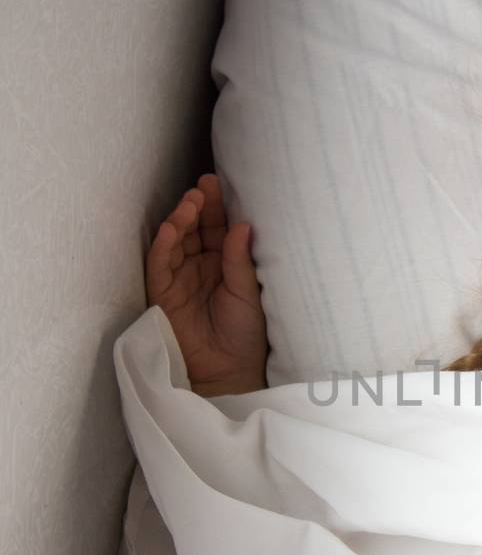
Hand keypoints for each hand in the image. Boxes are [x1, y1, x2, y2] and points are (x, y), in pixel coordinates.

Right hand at [146, 173, 267, 394]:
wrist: (228, 371)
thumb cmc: (246, 335)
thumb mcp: (249, 293)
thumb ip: (240, 260)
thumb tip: (242, 225)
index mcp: (224, 264)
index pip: (218, 229)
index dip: (217, 207)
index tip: (218, 183)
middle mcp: (201, 267)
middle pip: (195, 229)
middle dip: (198, 206)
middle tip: (205, 186)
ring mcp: (180, 278)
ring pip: (176, 241)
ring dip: (181, 220)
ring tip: (191, 203)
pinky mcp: (163, 293)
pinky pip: (159, 264)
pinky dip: (164, 244)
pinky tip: (172, 228)